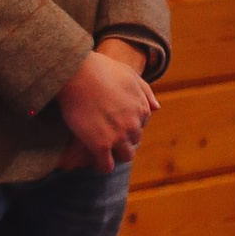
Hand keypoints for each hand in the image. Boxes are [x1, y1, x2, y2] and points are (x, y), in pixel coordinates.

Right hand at [56, 40, 156, 173]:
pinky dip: (102, 166)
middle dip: (124, 138)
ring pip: (125, 156)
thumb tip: (157, 108)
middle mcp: (134, 124)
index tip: (117, 121)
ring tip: (104, 151)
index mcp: (142, 108)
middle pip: (134, 140)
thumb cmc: (101, 69)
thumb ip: (145, 92)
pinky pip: (106, 166)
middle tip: (108, 134)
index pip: (141, 124)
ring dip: (117, 154)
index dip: (129, 122)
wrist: (78, 74)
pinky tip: (95, 160)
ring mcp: (118, 136)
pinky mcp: (100, 146)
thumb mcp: (130, 75)